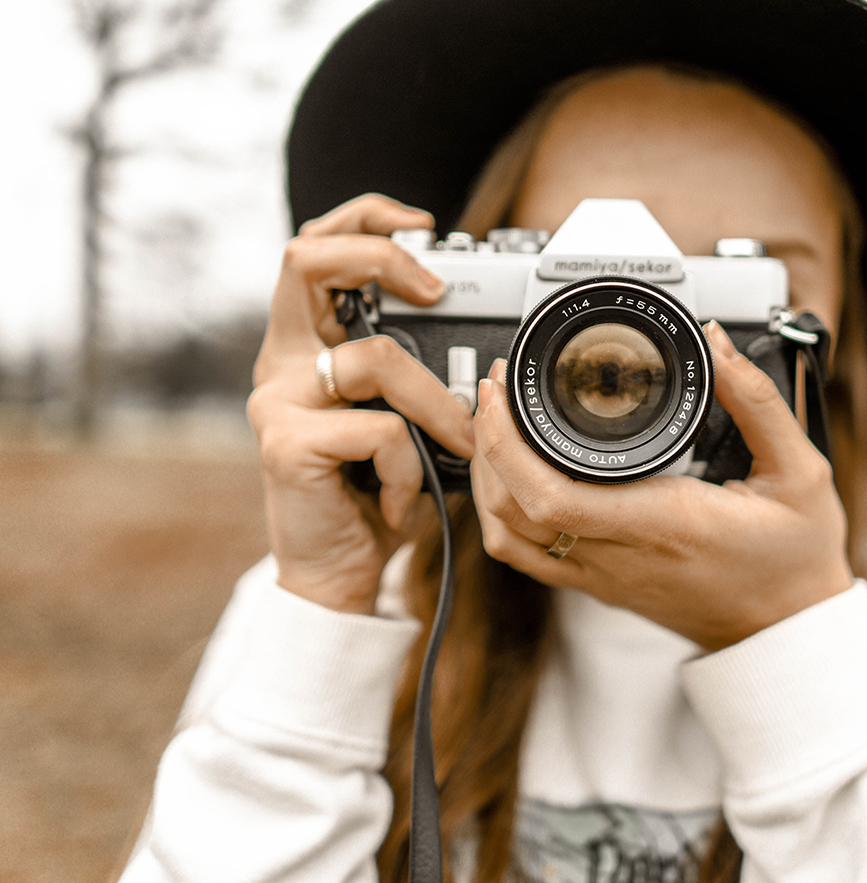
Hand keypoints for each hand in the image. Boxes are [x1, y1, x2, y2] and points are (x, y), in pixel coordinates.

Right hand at [247, 194, 474, 613]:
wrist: (338, 572)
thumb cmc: (375, 492)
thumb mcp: (400, 421)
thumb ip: (412, 375)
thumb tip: (482, 347)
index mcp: (305, 346)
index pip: (314, 249)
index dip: (364, 219)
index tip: (423, 227)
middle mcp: (281, 362)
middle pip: (306, 260)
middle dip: (380, 256)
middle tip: (436, 289)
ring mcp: (277, 401)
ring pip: (374, 359)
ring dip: (437, 406)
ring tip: (454, 448)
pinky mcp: (285, 445)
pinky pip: (381, 430)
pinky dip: (413, 468)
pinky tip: (404, 502)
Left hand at [471, 321, 854, 650]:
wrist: (789, 631)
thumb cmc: (795, 559)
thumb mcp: (801, 472)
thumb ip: (759, 402)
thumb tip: (717, 344)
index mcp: (664, 523)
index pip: (551, 495)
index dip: (507, 441)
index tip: (505, 387)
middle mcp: (621, 555)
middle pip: (511, 510)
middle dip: (486, 441)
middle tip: (496, 389)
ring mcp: (602, 577)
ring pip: (507, 538)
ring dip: (485, 479)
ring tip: (495, 425)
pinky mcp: (598, 586)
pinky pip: (526, 557)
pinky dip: (501, 514)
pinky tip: (512, 475)